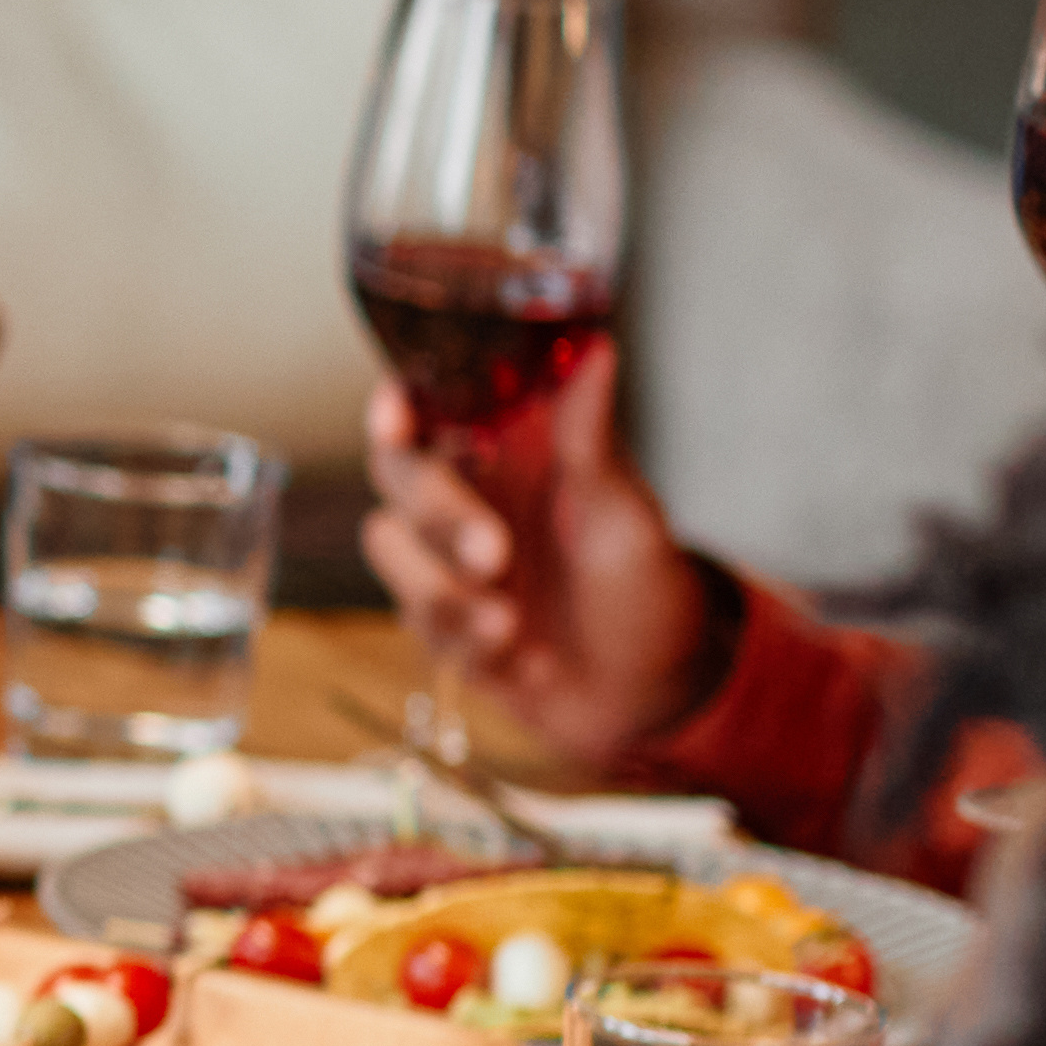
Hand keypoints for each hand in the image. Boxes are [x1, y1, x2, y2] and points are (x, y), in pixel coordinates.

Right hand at [358, 337, 726, 769]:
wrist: (651, 695)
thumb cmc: (648, 591)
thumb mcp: (626, 514)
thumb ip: (591, 436)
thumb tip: (597, 350)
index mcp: (510, 455)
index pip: (431, 408)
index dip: (398, 404)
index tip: (397, 414)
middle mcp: (469, 499)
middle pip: (400, 478)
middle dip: (440, 520)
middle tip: (496, 556)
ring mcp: (447, 563)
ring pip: (394, 554)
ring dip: (448, 595)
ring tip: (511, 626)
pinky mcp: (440, 622)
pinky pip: (416, 623)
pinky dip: (466, 643)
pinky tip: (519, 657)